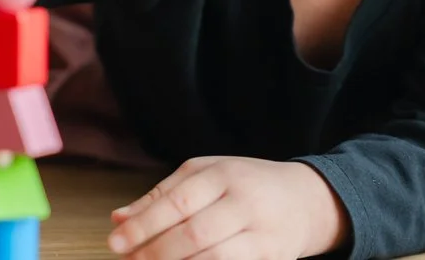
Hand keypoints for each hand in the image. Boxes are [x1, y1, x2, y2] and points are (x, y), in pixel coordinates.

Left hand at [107, 156, 348, 258]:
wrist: (309, 200)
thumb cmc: (246, 185)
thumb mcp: (206, 175)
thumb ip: (162, 195)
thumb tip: (118, 218)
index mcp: (223, 173)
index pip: (177, 200)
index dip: (144, 223)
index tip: (116, 242)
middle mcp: (244, 200)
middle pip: (194, 232)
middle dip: (156, 251)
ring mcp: (261, 232)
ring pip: (214, 257)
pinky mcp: (273, 258)